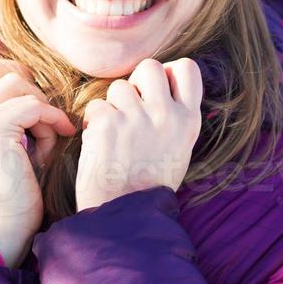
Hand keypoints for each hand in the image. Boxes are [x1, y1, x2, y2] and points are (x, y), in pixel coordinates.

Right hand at [0, 57, 75, 266]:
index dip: (15, 75)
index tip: (35, 100)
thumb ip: (3, 109)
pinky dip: (50, 121)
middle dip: (29, 85)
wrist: (2, 225)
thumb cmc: (9, 185)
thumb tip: (29, 76)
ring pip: (19, 85)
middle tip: (44, 115)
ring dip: (42, 108)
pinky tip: (51, 145)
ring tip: (46, 138)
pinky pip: (33, 106)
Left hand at [75, 57, 203, 212]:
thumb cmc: (148, 186)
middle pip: (149, 66)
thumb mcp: (178, 149)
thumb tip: (162, 82)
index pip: (187, 68)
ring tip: (115, 135)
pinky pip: (96, 107)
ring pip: (118, 87)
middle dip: (135, 83)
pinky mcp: (108, 125)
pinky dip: (93, 124)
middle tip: (131, 109)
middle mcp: (166, 115)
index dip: (168, 73)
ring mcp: (136, 118)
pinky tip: (100, 145)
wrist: (124, 217)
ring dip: (112, 106)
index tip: (158, 90)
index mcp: (189, 121)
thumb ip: (174, 116)